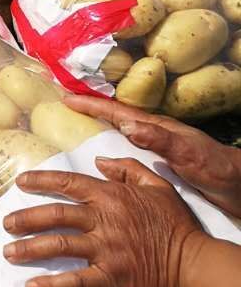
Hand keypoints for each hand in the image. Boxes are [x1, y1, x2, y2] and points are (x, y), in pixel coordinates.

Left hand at [3, 158, 205, 286]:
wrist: (194, 263)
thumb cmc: (176, 223)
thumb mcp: (156, 185)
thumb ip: (127, 169)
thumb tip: (99, 162)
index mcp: (110, 196)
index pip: (68, 182)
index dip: (41, 181)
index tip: (21, 182)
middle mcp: (102, 220)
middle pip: (54, 215)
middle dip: (25, 218)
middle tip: (6, 223)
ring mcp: (104, 250)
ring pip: (57, 246)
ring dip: (29, 249)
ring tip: (9, 252)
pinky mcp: (109, 278)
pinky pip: (74, 280)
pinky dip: (51, 284)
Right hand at [63, 93, 240, 218]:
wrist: (240, 187)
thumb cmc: (217, 169)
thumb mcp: (189, 154)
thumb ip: (160, 140)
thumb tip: (127, 125)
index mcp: (157, 128)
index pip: (118, 112)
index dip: (92, 105)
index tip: (66, 98)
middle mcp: (155, 135)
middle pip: (115, 117)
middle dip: (90, 109)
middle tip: (64, 105)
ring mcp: (159, 148)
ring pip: (121, 133)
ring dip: (98, 127)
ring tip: (75, 127)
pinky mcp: (162, 164)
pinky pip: (128, 151)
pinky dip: (112, 147)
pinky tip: (105, 159)